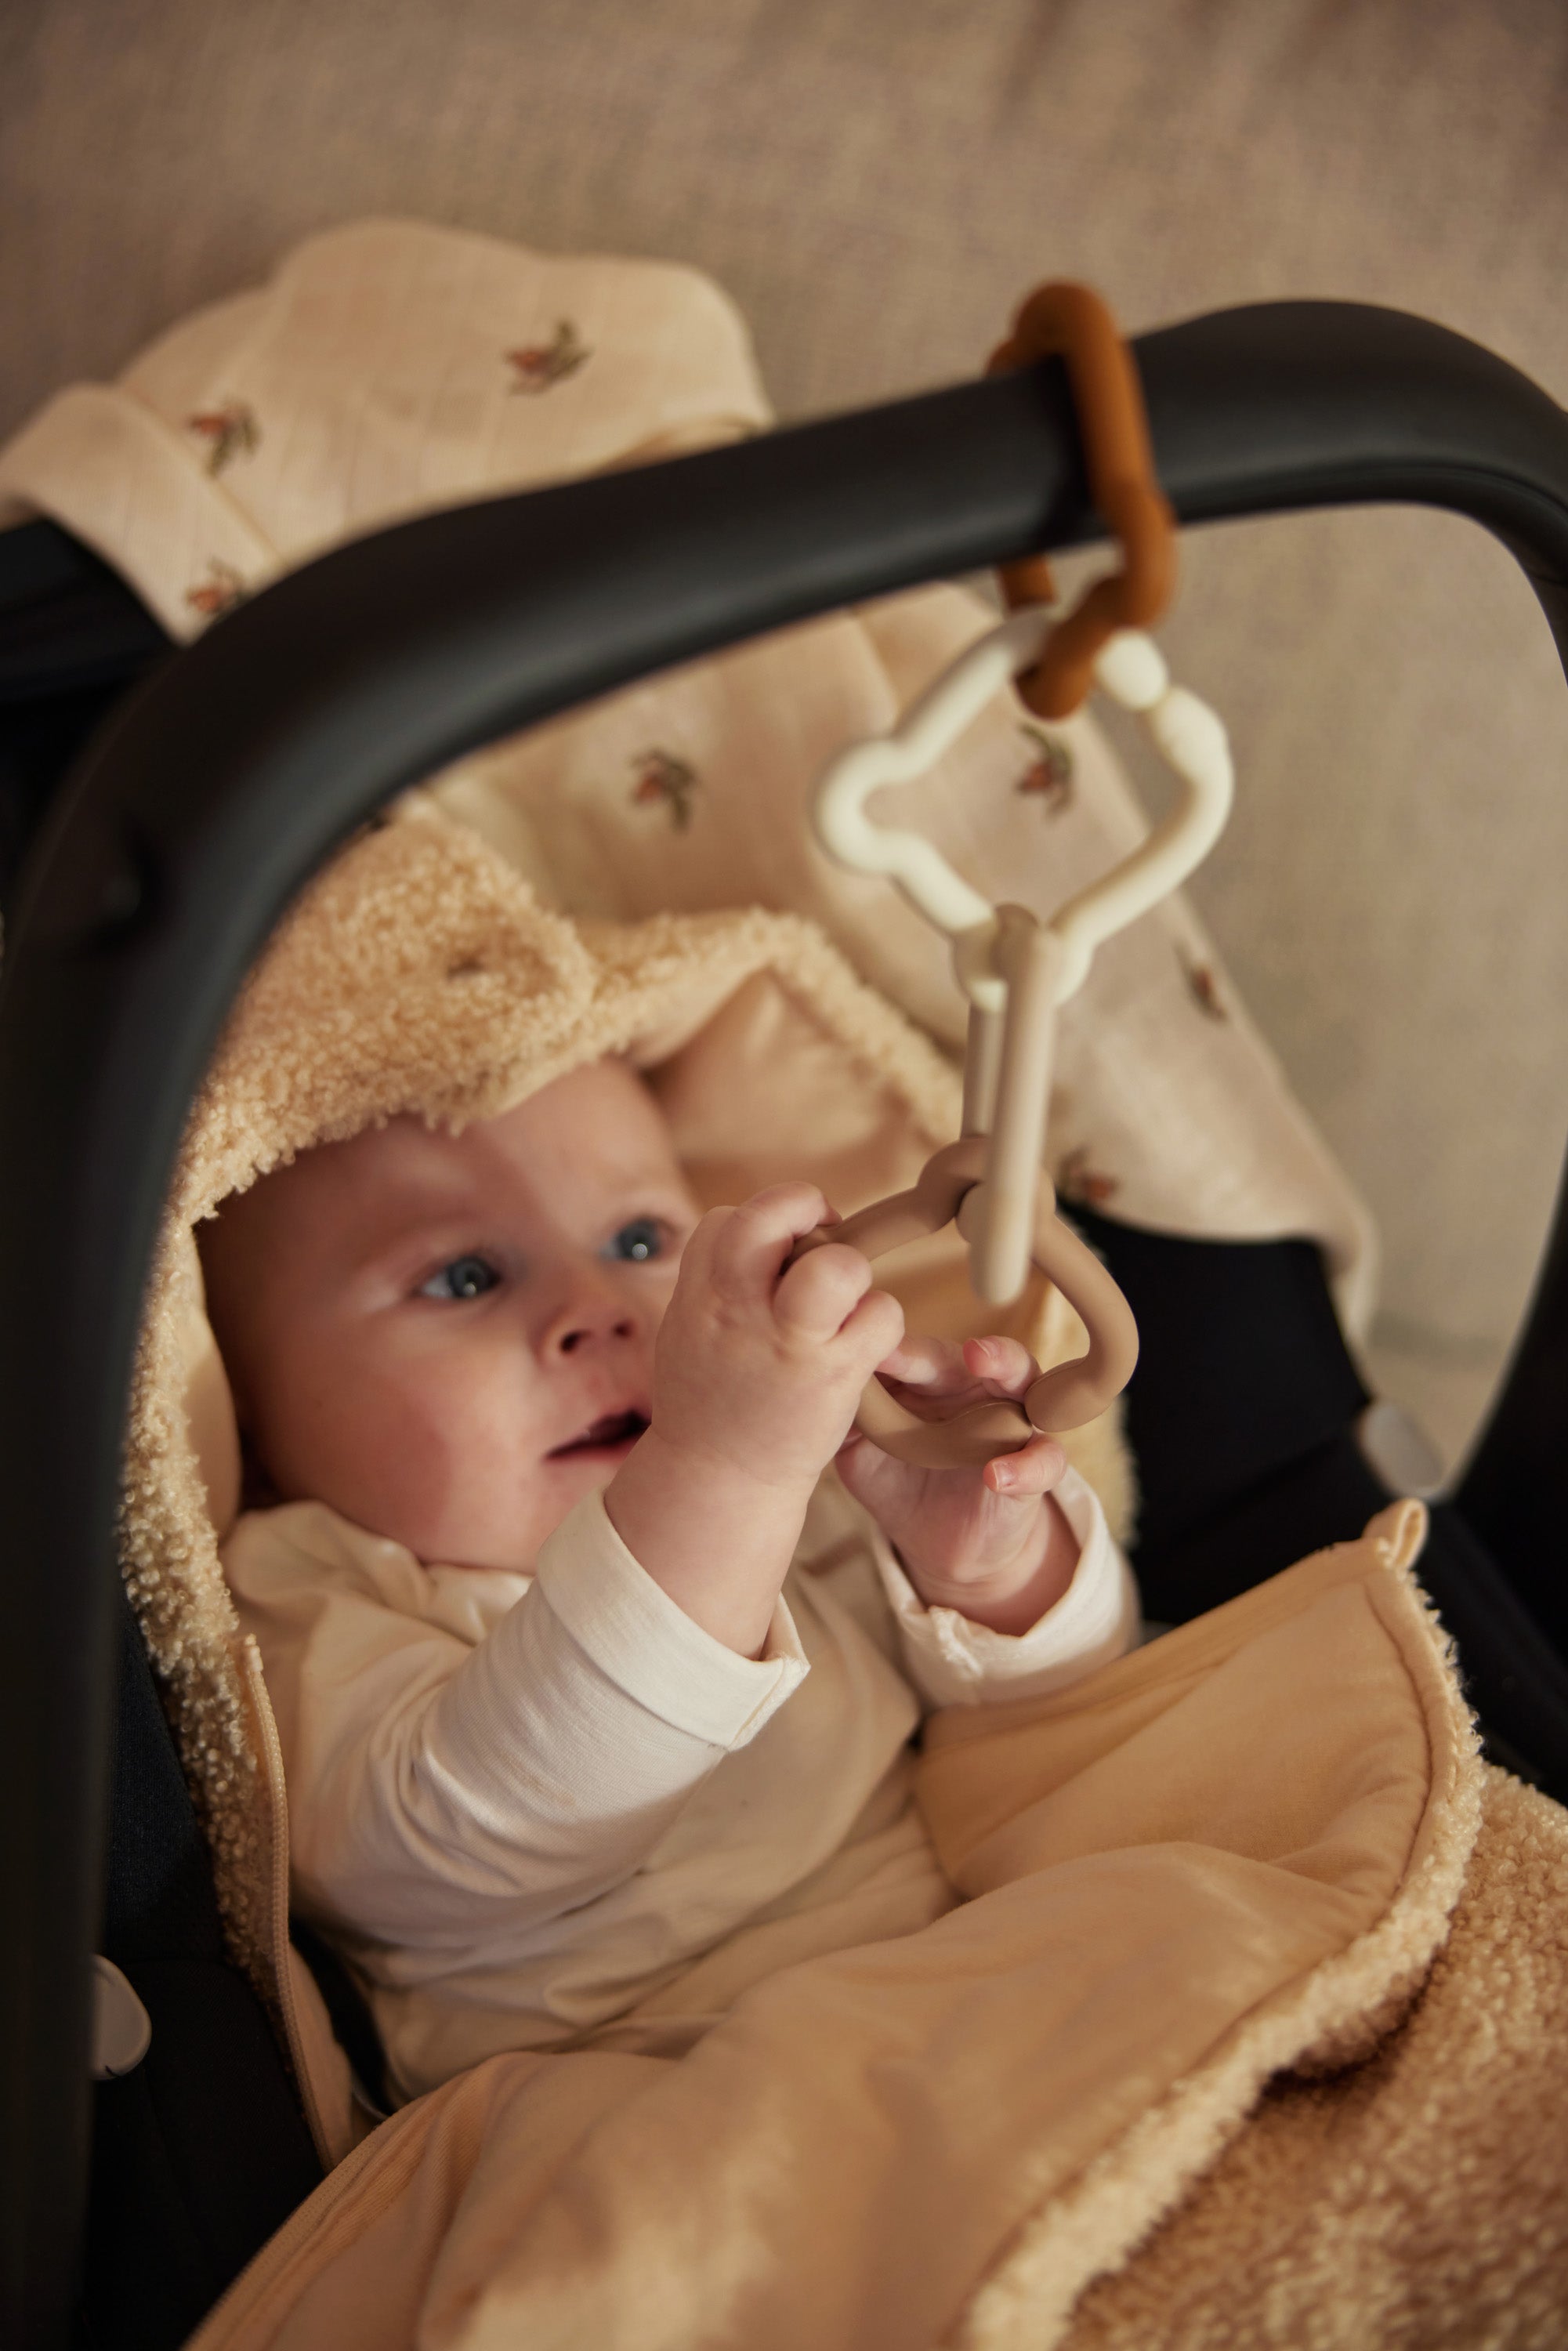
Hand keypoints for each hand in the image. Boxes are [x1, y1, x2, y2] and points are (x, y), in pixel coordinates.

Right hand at [606, 1185, 902, 1653]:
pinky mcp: (833, 1376)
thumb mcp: (688, 1331)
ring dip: (850, 1270)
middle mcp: (738, 1310)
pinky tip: (862, 1345)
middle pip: (772, 1216)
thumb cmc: (708, 1403)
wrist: (716, 1483)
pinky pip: (882, 1313)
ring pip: (840, 1265)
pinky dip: (881, 1321)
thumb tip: (763, 1236)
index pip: (726, 1220)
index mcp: (698, 1296)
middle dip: (803, 1208)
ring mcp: (788, 1343)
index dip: (759, 1226)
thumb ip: (718, 1283)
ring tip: (841, 1303)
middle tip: (820, 1235)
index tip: (776, 1254)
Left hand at [835, 1335, 1079, 1634]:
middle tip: (959, 1347)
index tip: (876, 1344)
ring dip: (1008, 1369)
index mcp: (934, 1380)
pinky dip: (1026, 1466)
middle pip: (981, 1357)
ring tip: (985, 1366)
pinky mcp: (1035, 1470)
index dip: (901, 1351)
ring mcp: (1013, 1425)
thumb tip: (806, 1386)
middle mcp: (978, 1391)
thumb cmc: (899, 1480)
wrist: (938, 1542)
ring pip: (1028, 1383)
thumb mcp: (861, 1452)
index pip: (922, 1356)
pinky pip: (1044, 1460)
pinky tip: (997, 1475)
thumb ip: (845, 1419)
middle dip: (971, 1346)